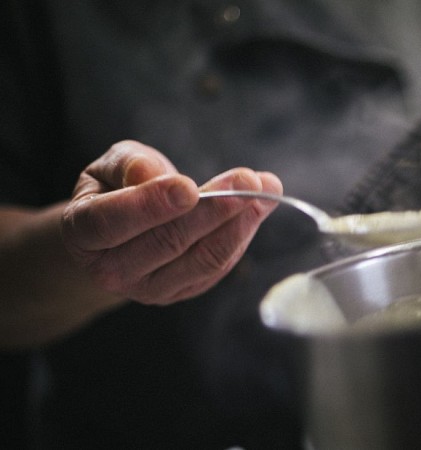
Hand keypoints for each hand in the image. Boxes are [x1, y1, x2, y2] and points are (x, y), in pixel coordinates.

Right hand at [61, 140, 280, 304]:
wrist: (118, 235)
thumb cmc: (115, 191)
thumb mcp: (109, 167)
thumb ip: (129, 164)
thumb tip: (153, 174)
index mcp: (83, 232)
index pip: (112, 222)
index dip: (151, 205)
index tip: (188, 187)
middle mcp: (113, 270)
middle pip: (168, 242)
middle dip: (213, 209)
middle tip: (247, 180)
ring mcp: (150, 288)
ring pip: (201, 259)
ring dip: (239, 224)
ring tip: (265, 190)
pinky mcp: (183, 292)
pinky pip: (218, 267)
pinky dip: (242, 235)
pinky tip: (258, 208)